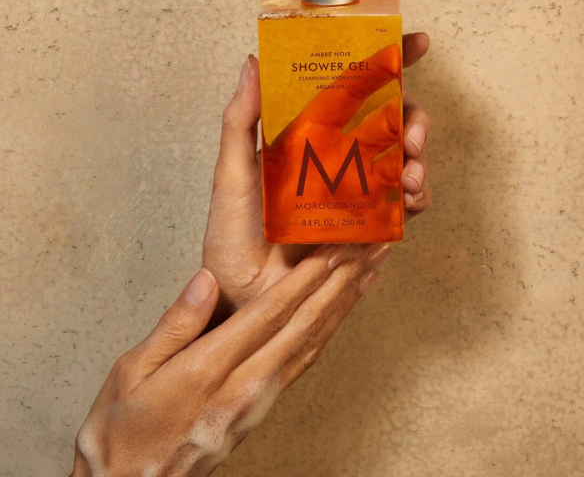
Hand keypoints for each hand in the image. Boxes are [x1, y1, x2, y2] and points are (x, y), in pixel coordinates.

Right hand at [71, 244, 388, 476]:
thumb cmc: (125, 428)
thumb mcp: (131, 371)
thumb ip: (175, 324)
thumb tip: (206, 283)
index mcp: (208, 370)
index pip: (268, 314)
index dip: (303, 280)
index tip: (328, 251)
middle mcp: (243, 386)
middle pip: (301, 325)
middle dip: (336, 282)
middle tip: (361, 250)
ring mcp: (259, 400)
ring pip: (312, 343)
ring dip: (342, 303)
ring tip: (364, 272)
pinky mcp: (263, 407)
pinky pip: (305, 362)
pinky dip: (329, 331)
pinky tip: (339, 313)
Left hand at [203, 33, 431, 322]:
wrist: (244, 293)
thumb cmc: (232, 234)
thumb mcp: (232, 172)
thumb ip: (241, 120)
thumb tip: (253, 62)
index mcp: (309, 137)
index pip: (352, 90)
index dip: (387, 64)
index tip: (416, 44)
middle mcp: (338, 158)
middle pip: (391, 120)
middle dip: (414, 116)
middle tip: (411, 130)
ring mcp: (356, 190)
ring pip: (405, 158)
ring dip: (419, 156)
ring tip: (409, 168)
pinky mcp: (367, 224)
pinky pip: (405, 203)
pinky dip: (416, 195)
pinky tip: (408, 195)